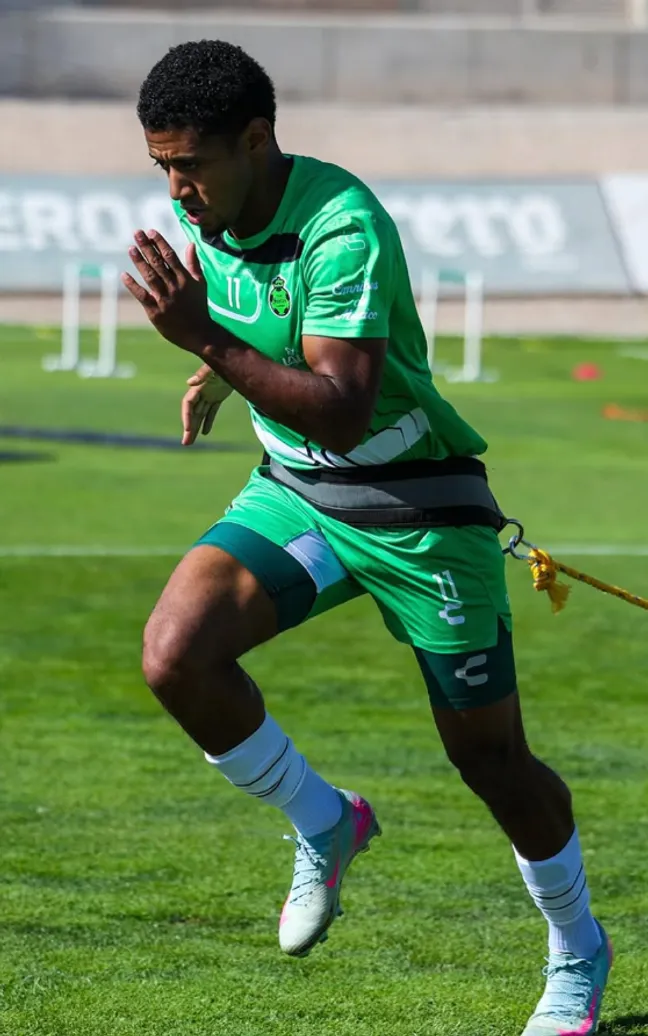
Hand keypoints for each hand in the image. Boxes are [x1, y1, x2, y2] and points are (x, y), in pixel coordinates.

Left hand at [122, 230, 213, 354]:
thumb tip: (191, 244)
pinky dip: (133, 286)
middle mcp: (175, 288)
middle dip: (147, 247)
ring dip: (140, 262)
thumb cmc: (199, 308)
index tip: (151, 232)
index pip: (171, 256)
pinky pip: (142, 296)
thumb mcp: (200, 284)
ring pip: (150, 277)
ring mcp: (165, 300)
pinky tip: (124, 275)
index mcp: (185, 280)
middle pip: (159, 263)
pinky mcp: (156, 313)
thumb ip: (194, 264)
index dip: (160, 243)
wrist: (200, 334)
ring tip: (131, 249)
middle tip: (137, 233)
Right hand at [181, 363, 232, 446]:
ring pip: (200, 414)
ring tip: (191, 442)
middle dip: (189, 428)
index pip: (188, 404)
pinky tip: (205, 432)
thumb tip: (189, 383)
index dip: (187, 417)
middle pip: (193, 413)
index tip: (188, 430)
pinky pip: (211, 411)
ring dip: (196, 427)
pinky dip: (208, 421)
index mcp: (198, 386)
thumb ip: (202, 374)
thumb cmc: (225, 359)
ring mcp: (209, 394)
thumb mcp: (214, 367)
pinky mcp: (218, 396)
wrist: (238, 358)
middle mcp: (201, 391)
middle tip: (186, 443)